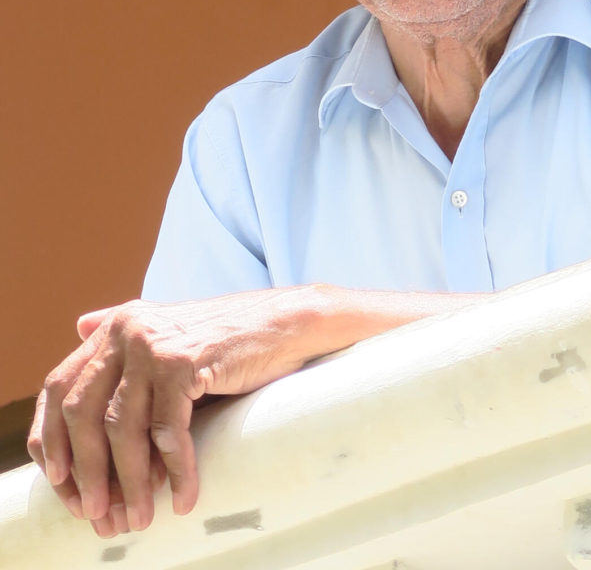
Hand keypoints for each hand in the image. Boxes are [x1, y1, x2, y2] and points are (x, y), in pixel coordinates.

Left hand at [27, 286, 330, 536]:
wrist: (287, 322)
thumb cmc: (231, 335)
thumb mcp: (170, 328)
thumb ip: (125, 332)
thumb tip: (79, 329)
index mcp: (118, 324)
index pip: (60, 386)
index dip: (52, 439)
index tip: (59, 484)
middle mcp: (129, 329)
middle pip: (84, 414)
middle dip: (88, 472)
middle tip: (97, 514)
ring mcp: (155, 344)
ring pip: (124, 429)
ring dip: (130, 483)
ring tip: (138, 517)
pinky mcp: (185, 363)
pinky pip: (167, 431)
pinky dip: (175, 471)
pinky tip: (183, 497)